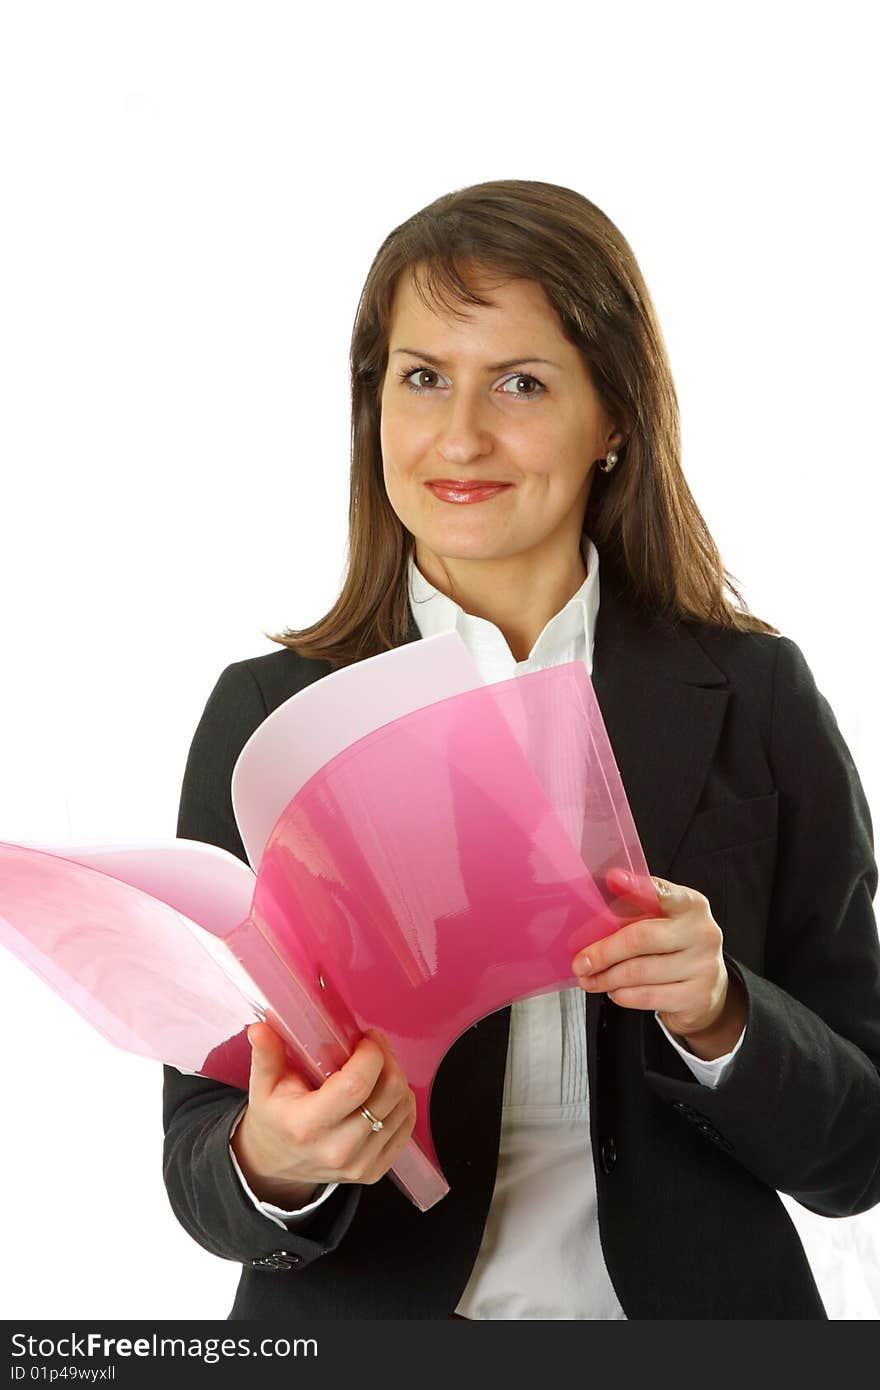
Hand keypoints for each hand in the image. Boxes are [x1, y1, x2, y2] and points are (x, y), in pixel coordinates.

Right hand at [231, 1023, 416, 1207]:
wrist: (273, 1166)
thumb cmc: (273, 1119)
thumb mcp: (262, 1087)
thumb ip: (266, 1055)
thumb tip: (260, 1029)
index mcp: (308, 1125)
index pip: (357, 1085)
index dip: (371, 1055)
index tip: (365, 1039)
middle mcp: (338, 1149)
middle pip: (389, 1094)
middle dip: (388, 1059)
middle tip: (373, 1046)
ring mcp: (359, 1164)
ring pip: (403, 1108)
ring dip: (396, 1078)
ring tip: (377, 1067)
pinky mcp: (375, 1171)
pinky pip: (406, 1128)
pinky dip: (401, 1103)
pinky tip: (383, 1091)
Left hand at [571, 868, 746, 1056]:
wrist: (708, 987)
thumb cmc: (675, 947)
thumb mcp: (663, 921)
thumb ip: (637, 910)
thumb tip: (602, 896)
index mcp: (691, 905)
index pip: (661, 893)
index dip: (636, 886)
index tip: (612, 879)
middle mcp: (702, 932)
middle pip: (641, 938)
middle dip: (604, 952)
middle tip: (580, 962)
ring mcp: (703, 966)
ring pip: (640, 972)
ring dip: (606, 978)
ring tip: (590, 979)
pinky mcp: (698, 996)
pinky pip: (648, 997)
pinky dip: (623, 995)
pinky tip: (615, 991)